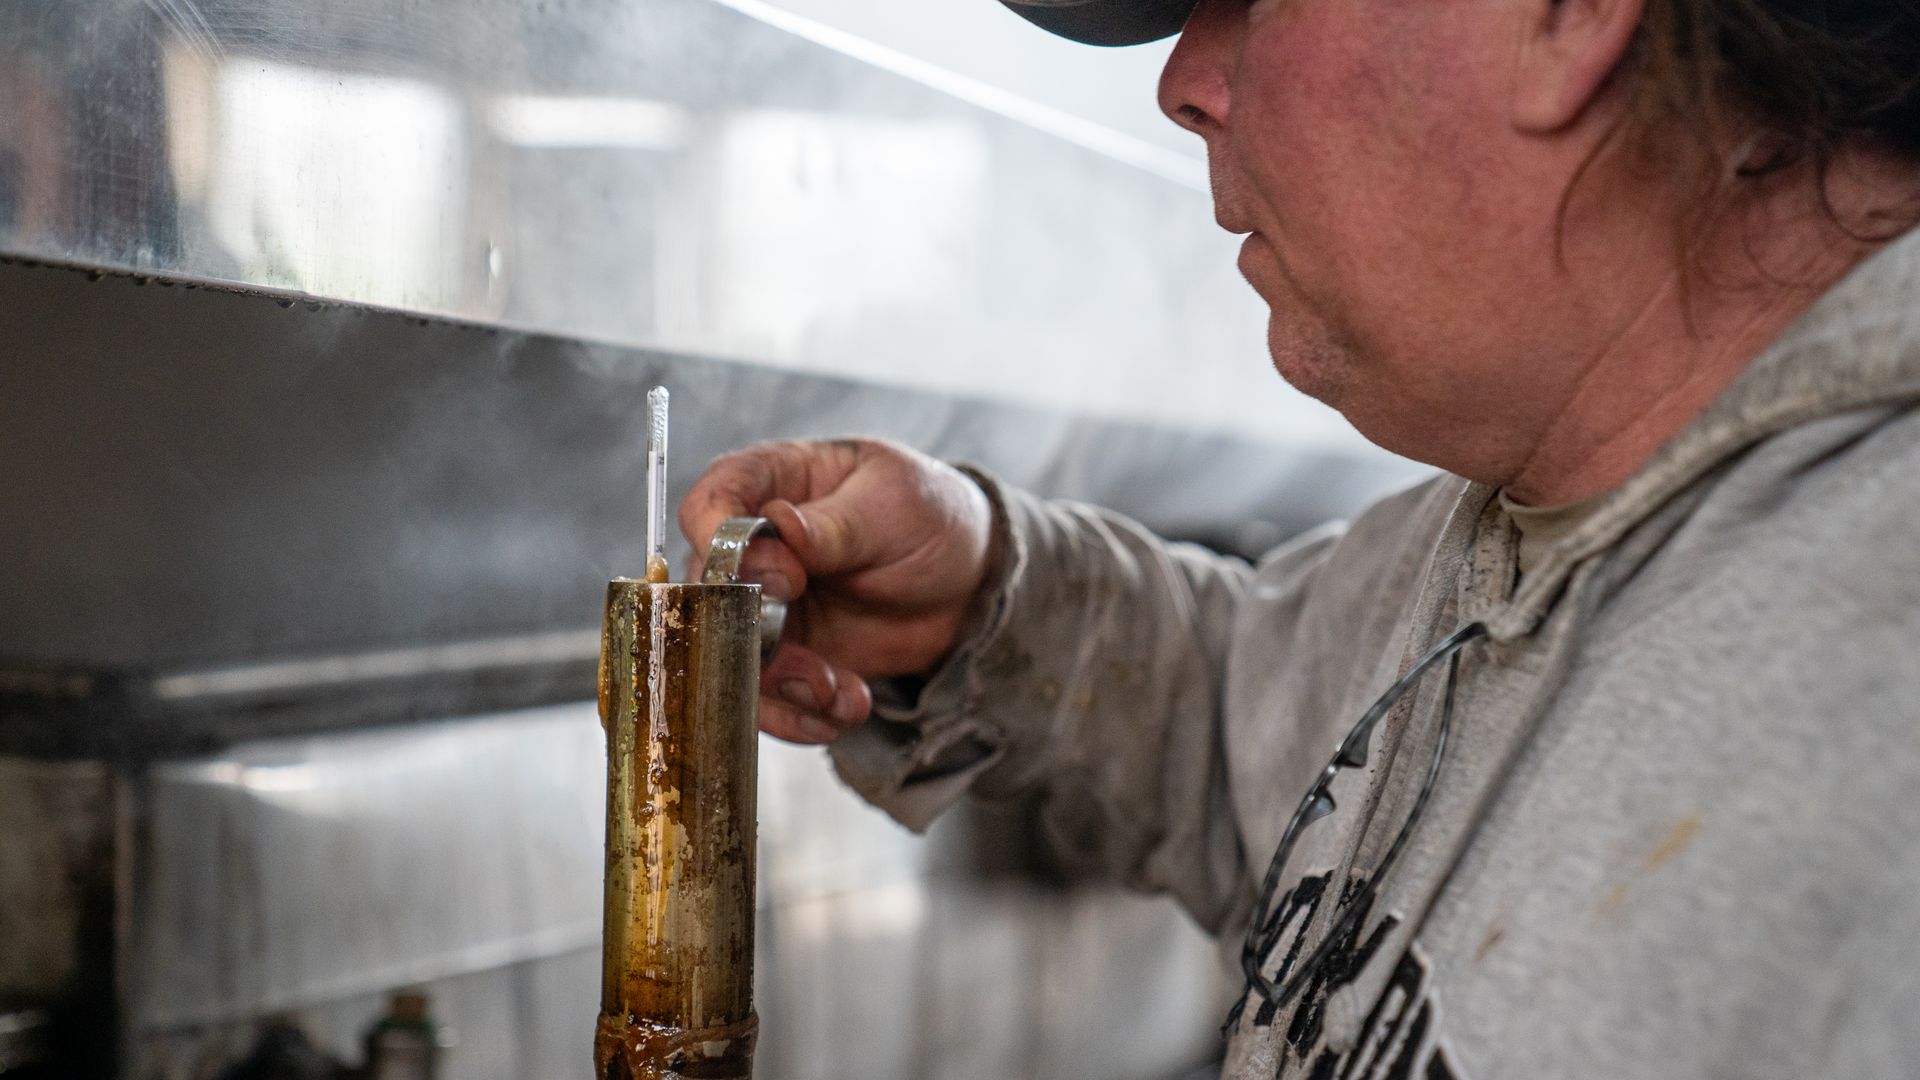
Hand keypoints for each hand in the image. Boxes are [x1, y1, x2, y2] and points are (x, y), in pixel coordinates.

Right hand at [680, 438, 993, 744]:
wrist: (969, 579)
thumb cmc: (929, 512)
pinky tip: (844, 708)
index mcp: (772, 482)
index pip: (711, 503)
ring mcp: (765, 604)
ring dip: (780, 688)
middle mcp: (754, 546)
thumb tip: (779, 526)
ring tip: (837, 694)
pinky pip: (769, 694)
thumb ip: (834, 525)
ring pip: (732, 655)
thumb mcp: (894, 505)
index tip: (777, 577)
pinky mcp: (787, 654)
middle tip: (810, 661)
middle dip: (752, 638)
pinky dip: (801, 713)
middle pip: (709, 593)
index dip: (722, 544)